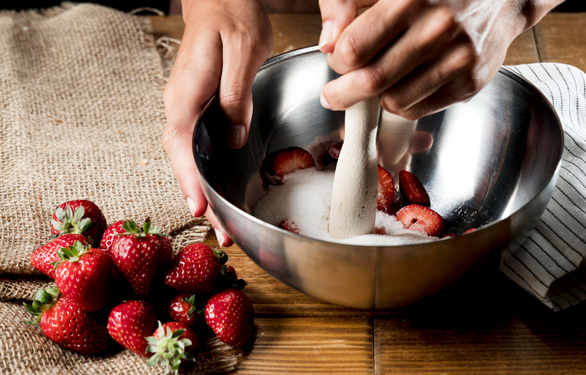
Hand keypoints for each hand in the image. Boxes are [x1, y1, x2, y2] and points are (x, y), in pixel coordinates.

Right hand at [162, 0, 272, 245]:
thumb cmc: (232, 15)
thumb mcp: (243, 49)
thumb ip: (235, 94)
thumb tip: (233, 136)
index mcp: (187, 93)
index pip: (181, 144)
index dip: (189, 179)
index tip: (200, 207)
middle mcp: (181, 106)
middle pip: (185, 162)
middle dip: (201, 199)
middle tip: (222, 235)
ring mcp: (189, 110)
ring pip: (192, 160)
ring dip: (206, 193)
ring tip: (225, 228)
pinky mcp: (201, 111)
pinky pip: (201, 149)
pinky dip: (209, 175)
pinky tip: (223, 192)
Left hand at [317, 0, 560, 119]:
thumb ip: (346, 1)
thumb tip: (326, 43)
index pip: (354, 49)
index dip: (337, 60)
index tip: (338, 59)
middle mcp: (437, 29)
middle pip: (371, 81)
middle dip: (343, 93)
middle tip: (334, 95)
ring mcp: (457, 58)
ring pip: (393, 101)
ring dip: (375, 98)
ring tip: (375, 84)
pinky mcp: (470, 82)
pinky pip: (419, 109)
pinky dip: (401, 104)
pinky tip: (400, 86)